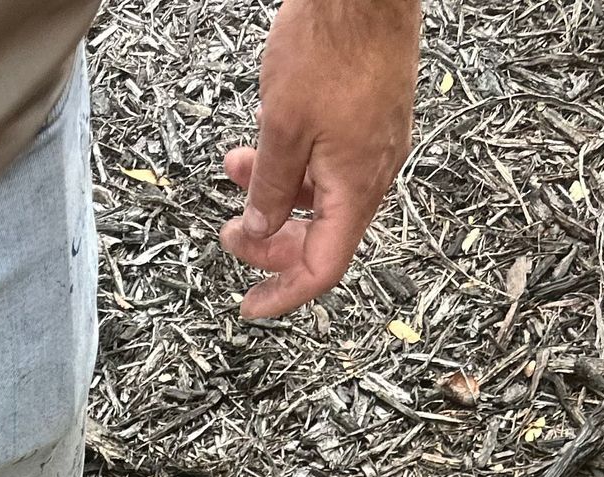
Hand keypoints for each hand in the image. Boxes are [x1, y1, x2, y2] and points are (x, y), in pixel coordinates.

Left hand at [221, 0, 421, 321]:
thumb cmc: (333, 44)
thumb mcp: (282, 125)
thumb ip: (269, 187)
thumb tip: (259, 230)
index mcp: (355, 187)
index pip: (322, 267)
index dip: (283, 293)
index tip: (251, 305)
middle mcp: (372, 174)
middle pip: (321, 238)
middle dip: (271, 242)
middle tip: (231, 233)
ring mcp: (373, 145)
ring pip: (320, 196)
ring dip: (275, 194)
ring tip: (235, 170)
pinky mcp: (369, 119)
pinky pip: (329, 163)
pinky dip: (293, 165)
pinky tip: (264, 143)